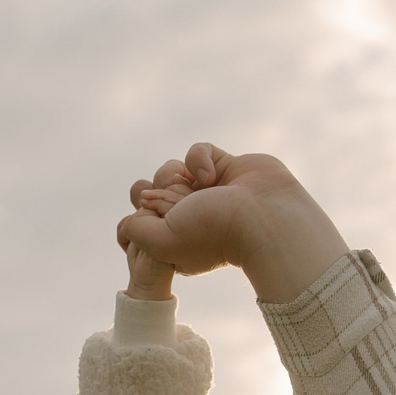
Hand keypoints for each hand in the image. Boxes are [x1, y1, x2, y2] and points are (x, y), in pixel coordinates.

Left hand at [115, 145, 350, 304]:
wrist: (266, 215)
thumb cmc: (214, 231)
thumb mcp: (161, 241)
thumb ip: (134, 230)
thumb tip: (129, 219)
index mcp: (173, 242)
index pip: (139, 218)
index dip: (144, 213)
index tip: (162, 217)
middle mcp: (189, 218)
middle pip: (151, 192)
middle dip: (161, 192)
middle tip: (183, 201)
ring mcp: (206, 193)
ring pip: (170, 170)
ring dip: (175, 173)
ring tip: (198, 187)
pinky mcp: (224, 167)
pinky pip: (197, 152)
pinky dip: (199, 158)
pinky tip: (212, 174)